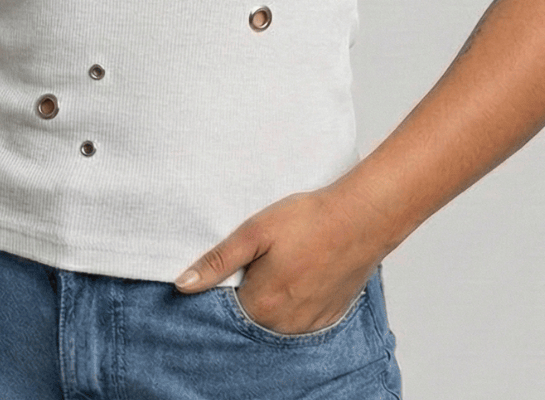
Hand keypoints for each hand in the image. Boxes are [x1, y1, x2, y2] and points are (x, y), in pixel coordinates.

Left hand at [174, 186, 383, 334]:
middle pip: (251, 313)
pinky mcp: (329, 317)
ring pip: (276, 316)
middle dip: (250, 287)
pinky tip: (302, 271)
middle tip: (264, 254)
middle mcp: (284, 325)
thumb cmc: (308, 220)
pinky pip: (300, 316)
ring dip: (273, 294)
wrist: (361, 218)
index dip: (225, 281)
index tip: (236, 260)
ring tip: (285, 259)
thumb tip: (183, 284)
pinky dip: (296, 298)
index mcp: (261, 306)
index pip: (225, 307)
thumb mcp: (254, 232)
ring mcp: (309, 324)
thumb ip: (217, 261)